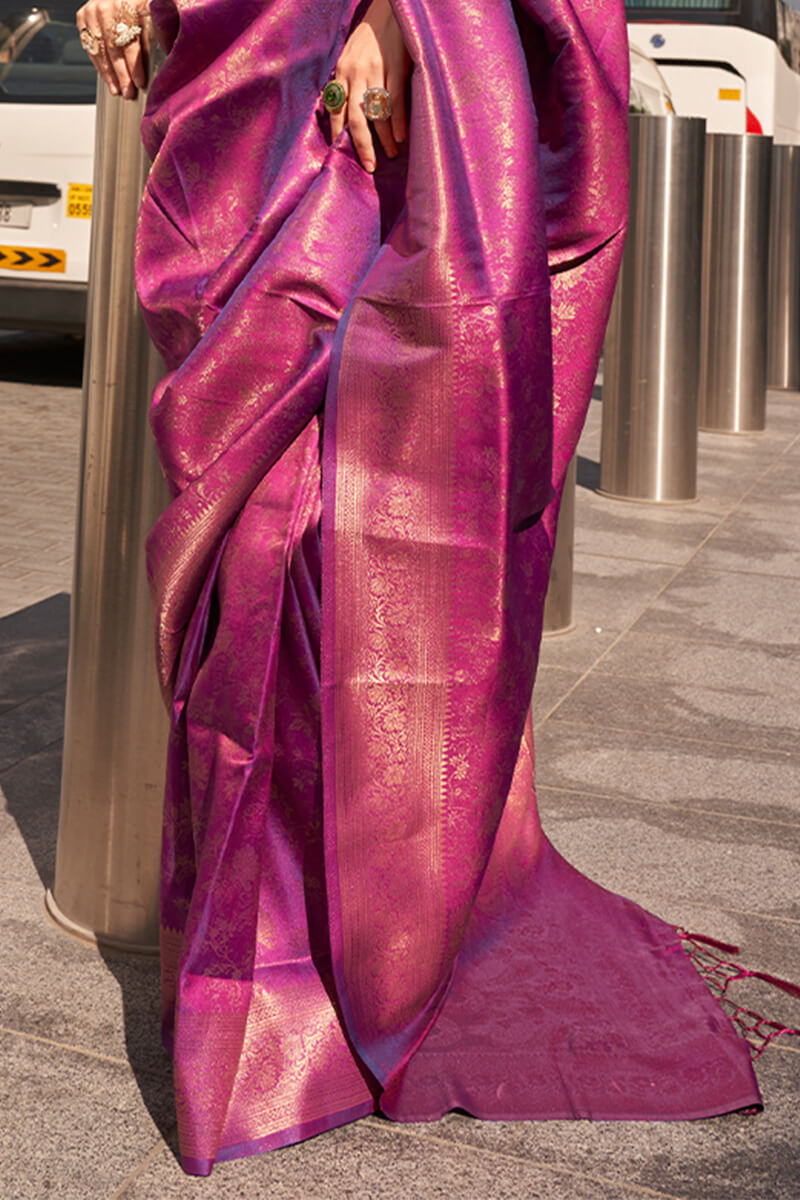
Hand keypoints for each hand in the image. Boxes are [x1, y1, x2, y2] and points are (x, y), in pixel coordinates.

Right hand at [75, 0, 149, 98]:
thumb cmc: (137, 3)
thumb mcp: (151, 9)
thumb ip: (158, 26)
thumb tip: (167, 49)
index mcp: (125, 4)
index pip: (129, 40)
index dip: (134, 64)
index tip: (139, 82)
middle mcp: (105, 7)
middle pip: (113, 48)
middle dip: (121, 74)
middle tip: (128, 93)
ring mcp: (91, 11)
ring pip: (99, 49)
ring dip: (109, 74)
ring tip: (117, 90)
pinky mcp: (83, 17)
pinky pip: (90, 46)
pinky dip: (99, 64)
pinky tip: (107, 78)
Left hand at [329, 0, 410, 172]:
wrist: (390, 10)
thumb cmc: (370, 37)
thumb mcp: (350, 56)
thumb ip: (346, 81)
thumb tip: (342, 111)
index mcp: (342, 72)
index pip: (336, 109)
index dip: (337, 133)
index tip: (339, 155)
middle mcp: (356, 73)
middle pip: (355, 118)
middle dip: (361, 145)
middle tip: (369, 166)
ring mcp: (376, 71)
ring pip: (377, 113)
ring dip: (384, 138)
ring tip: (391, 153)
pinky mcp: (395, 67)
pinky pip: (396, 101)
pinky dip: (398, 122)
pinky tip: (401, 137)